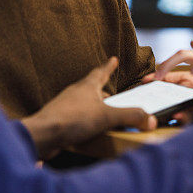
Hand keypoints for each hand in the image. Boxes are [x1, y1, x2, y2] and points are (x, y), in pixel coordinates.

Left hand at [21, 57, 156, 158]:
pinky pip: (76, 117)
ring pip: (83, 102)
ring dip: (94, 106)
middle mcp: (75, 92)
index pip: (101, 72)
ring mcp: (65, 106)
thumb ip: (130, 117)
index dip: (108, 66)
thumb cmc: (72, 119)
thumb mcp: (107, 117)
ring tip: (103, 113)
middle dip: (102, 88)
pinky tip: (89, 130)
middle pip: (91, 87)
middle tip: (111, 90)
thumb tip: (150, 119)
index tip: (113, 59)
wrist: (43, 134)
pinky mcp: (59, 120)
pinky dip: (85, 120)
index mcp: (87, 86)